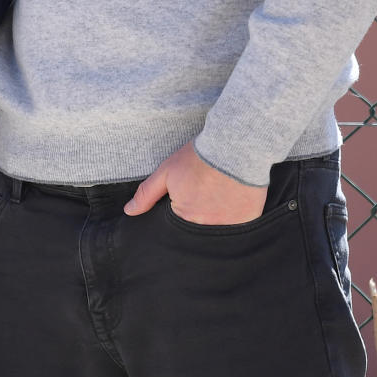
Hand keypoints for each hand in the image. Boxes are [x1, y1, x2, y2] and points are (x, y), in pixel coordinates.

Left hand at [123, 140, 266, 224]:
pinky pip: (239, 228)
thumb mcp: (166, 171)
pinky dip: (236, 217)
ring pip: (218, 229)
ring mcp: (228, 226)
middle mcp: (205, 227)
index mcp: (183, 217)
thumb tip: (129, 211)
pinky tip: (234, 199)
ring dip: (217, 218)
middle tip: (205, 192)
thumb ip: (146, 194)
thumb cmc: (198, 157)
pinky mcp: (248, 221)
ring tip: (219, 195)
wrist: (234, 146)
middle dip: (199, 215)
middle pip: (198, 228)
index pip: (177, 224)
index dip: (181, 209)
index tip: (190, 194)